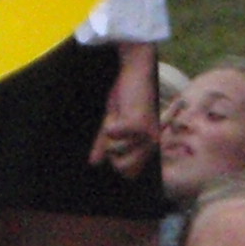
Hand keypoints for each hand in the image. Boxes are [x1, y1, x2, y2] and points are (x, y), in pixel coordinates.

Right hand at [88, 42, 159, 177]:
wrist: (136, 72)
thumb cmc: (126, 95)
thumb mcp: (114, 122)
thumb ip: (104, 144)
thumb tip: (93, 163)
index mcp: (148, 146)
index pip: (129, 173)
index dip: (116, 160)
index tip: (117, 142)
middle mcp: (152, 144)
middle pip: (122, 168)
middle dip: (112, 149)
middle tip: (117, 129)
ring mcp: (147, 136)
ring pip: (115, 150)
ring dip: (110, 132)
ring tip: (120, 115)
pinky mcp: (138, 124)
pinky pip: (111, 134)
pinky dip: (108, 122)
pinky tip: (118, 110)